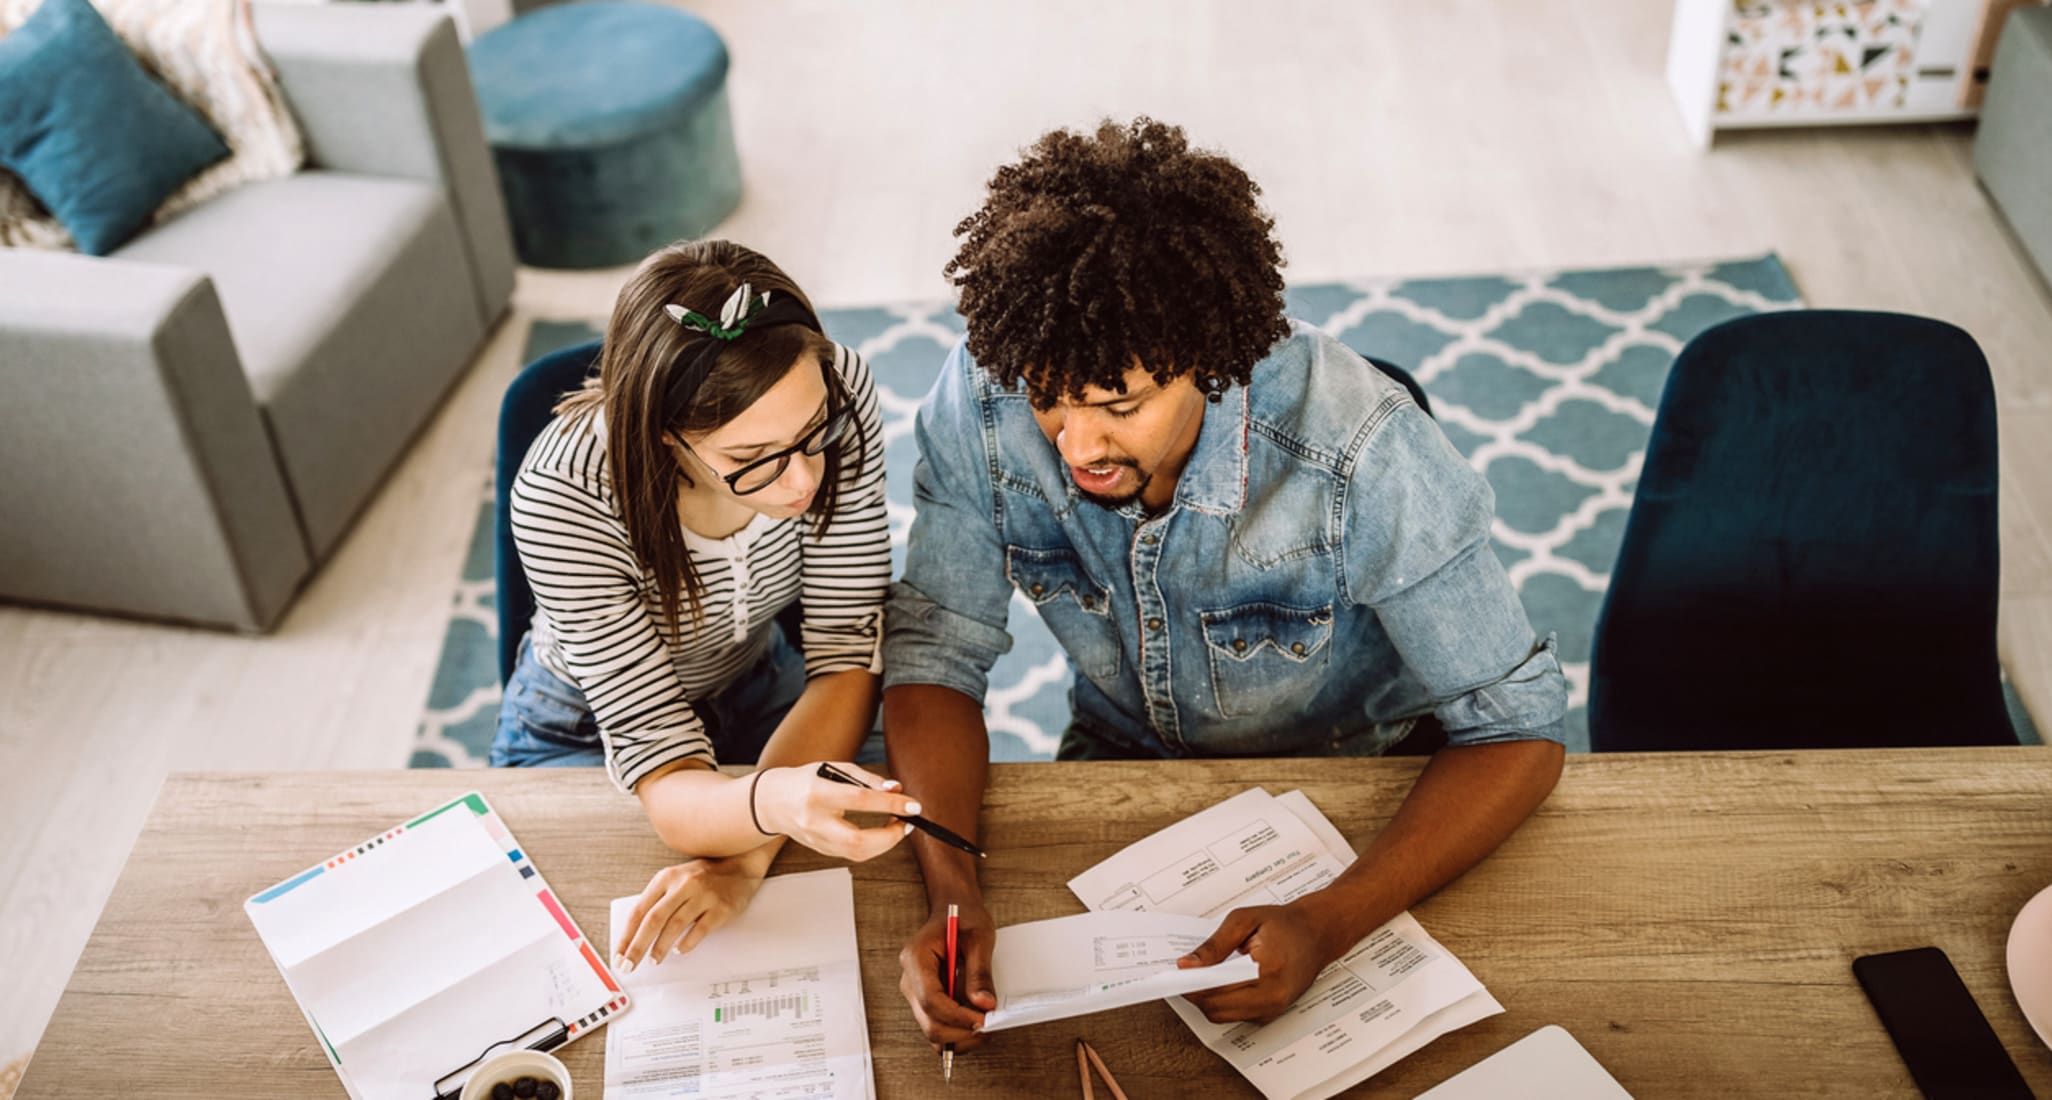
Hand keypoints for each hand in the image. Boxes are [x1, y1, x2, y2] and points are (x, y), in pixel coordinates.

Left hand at [614, 854, 768, 970]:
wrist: (740, 865)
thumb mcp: (676, 880)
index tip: (619, 955)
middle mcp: (683, 885)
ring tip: (654, 960)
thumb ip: (659, 900)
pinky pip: (700, 929)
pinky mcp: (721, 907)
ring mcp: (703, 895)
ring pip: (675, 925)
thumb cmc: (704, 877)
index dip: (626, 935)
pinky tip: (679, 951)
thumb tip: (636, 934)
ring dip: (660, 947)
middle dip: (637, 946)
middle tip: (629, 965)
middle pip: (653, 920)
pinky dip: (687, 943)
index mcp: (666, 878)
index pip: (639, 910)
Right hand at [753, 762, 917, 861]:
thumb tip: (897, 789)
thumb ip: (867, 779)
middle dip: (890, 836)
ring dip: (885, 843)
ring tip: (897, 825)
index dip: (890, 804)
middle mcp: (815, 821)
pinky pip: (853, 854)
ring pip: (857, 854)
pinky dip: (873, 845)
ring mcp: (816, 840)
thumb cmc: (807, 780)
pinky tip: (881, 833)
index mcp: (817, 793)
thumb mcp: (834, 769)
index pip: (859, 800)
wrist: (771, 803)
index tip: (913, 805)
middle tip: (907, 822)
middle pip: (858, 841)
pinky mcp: (820, 850)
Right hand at [896, 899, 995, 1051]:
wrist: (954, 909)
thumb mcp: (979, 937)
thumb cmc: (964, 917)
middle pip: (928, 1022)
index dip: (957, 1015)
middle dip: (960, 1031)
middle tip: (989, 1027)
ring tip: (985, 1026)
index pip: (930, 1000)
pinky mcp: (925, 1001)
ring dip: (959, 1036)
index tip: (983, 1020)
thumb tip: (984, 1005)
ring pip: (932, 1030)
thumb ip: (979, 972)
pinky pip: (937, 1026)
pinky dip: (957, 1033)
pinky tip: (975, 1022)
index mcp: (916, 958)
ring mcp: (915, 993)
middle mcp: (909, 980)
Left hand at [1177, 902, 1343, 1024]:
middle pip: (1216, 1009)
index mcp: (1267, 973)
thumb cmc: (1285, 924)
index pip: (1217, 990)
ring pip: (1223, 1016)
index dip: (1191, 984)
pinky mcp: (1271, 1013)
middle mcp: (1272, 998)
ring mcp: (1273, 1010)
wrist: (1318, 933)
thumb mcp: (1244, 920)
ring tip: (1200, 975)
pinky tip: (1218, 981)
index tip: (1174, 973)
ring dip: (1206, 999)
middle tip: (1183, 973)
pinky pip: (1236, 1015)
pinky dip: (1222, 1001)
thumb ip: (1214, 945)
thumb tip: (1187, 965)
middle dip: (1195, 993)